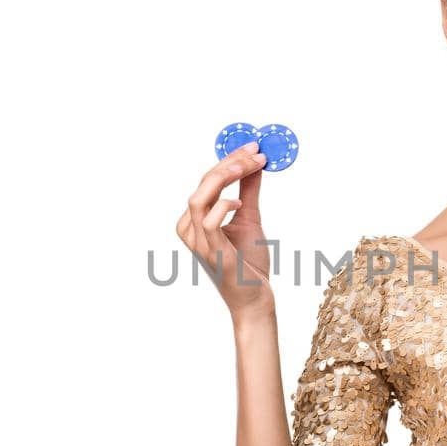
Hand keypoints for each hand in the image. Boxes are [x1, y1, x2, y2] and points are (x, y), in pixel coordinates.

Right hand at [174, 141, 274, 317]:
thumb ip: (248, 191)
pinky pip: (209, 222)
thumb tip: (254, 164)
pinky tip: (239, 202)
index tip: (253, 147)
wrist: (254, 298)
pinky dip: (223, 206)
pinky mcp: (211, 253)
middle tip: (255, 152)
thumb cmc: (248, 263)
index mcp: (196, 219)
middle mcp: (191, 229)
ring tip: (248, 166)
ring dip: (224, 178)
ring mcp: (198, 242)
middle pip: (203, 184)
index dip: (229, 160)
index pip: (208, 181)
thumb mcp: (249, 218)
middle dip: (230, 164)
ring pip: (199, 198)